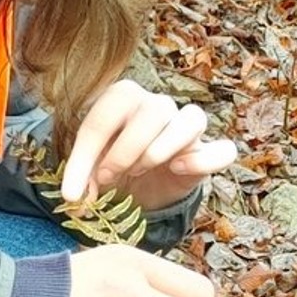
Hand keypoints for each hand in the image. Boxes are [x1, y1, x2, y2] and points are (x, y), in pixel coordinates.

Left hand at [61, 78, 238, 208]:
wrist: (140, 184)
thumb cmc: (113, 165)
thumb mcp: (90, 169)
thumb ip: (82, 178)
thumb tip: (74, 198)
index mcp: (124, 98)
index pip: (107, 113)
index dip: (87, 153)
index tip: (75, 189)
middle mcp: (158, 105)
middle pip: (153, 111)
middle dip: (126, 149)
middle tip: (109, 176)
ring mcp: (187, 126)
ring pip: (190, 119)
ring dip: (160, 150)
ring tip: (140, 170)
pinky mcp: (206, 152)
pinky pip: (222, 150)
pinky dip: (202, 160)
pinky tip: (178, 170)